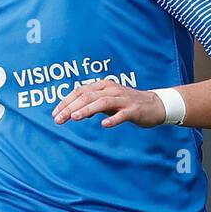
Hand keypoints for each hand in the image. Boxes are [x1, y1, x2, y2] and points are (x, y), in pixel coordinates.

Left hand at [51, 80, 166, 127]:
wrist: (155, 105)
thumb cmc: (128, 104)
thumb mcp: (108, 102)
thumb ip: (92, 105)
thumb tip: (75, 112)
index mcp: (103, 86)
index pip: (80, 91)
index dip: (66, 102)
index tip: (54, 114)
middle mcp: (111, 90)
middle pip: (88, 96)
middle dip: (71, 107)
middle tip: (58, 119)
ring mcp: (123, 100)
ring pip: (102, 102)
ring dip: (87, 110)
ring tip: (74, 117)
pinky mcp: (134, 110)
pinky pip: (122, 114)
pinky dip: (113, 119)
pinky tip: (104, 125)